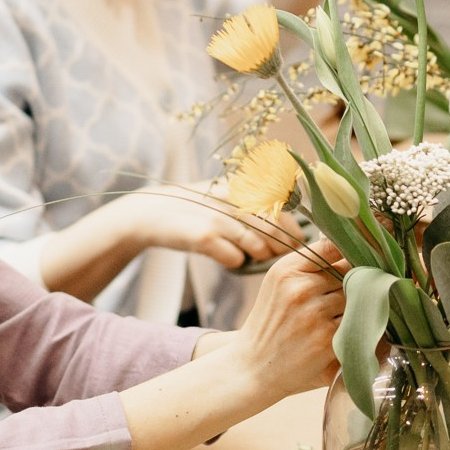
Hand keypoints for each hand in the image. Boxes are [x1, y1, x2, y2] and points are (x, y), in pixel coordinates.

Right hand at [112, 184, 300, 269]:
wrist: (151, 213)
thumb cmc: (194, 206)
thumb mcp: (222, 192)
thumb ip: (252, 200)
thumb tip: (288, 220)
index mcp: (240, 186)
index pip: (281, 206)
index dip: (293, 227)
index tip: (298, 241)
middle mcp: (232, 199)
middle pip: (274, 228)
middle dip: (283, 247)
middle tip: (283, 257)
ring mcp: (218, 218)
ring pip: (258, 245)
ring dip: (262, 256)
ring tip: (258, 258)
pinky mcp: (204, 237)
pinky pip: (235, 258)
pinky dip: (238, 263)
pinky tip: (232, 260)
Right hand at [229, 240, 346, 397]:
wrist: (253, 367)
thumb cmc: (272, 322)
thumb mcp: (280, 284)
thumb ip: (311, 264)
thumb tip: (353, 251)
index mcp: (287, 271)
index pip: (333, 248)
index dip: (352, 251)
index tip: (362, 257)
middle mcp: (300, 290)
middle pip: (352, 274)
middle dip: (356, 284)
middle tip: (348, 297)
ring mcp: (315, 316)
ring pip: (358, 299)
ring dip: (360, 307)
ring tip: (345, 317)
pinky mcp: (327, 342)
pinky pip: (359, 324)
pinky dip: (359, 327)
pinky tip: (347, 333)